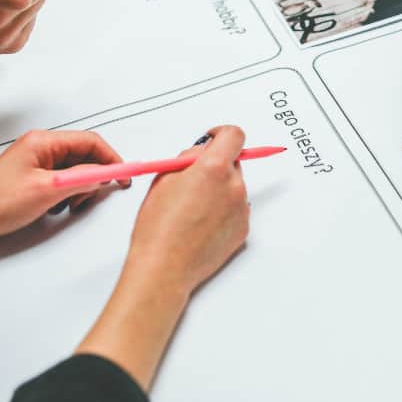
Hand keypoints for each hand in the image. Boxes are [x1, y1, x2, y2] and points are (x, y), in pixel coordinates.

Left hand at [0, 130, 127, 253]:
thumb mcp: (47, 191)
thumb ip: (82, 178)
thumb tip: (106, 173)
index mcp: (43, 142)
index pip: (90, 141)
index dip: (111, 159)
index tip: (125, 174)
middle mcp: (40, 148)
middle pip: (84, 155)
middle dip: (94, 176)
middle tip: (95, 194)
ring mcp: (36, 163)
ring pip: (75, 170)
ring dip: (80, 188)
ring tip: (71, 204)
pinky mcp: (33, 177)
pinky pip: (62, 180)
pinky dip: (68, 194)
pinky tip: (59, 207)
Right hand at [124, 125, 249, 297]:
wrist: (165, 267)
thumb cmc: (158, 228)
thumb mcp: (164, 179)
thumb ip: (187, 159)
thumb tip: (200, 152)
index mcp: (213, 168)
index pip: (234, 136)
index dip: (222, 134)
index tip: (213, 139)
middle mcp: (234, 186)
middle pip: (233, 162)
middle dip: (216, 165)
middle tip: (192, 181)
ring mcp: (241, 208)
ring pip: (234, 187)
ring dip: (219, 189)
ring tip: (192, 209)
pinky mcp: (244, 228)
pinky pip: (236, 209)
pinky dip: (223, 211)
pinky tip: (201, 224)